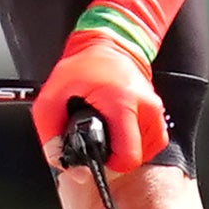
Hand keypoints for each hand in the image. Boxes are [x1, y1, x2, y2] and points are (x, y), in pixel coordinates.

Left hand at [32, 28, 165, 172]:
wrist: (109, 43)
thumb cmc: (85, 65)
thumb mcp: (52, 96)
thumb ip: (50, 132)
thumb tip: (58, 159)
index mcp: (122, 103)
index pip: (128, 156)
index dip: (109, 164)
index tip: (96, 155)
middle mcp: (145, 108)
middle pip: (137, 157)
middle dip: (115, 156)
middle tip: (99, 140)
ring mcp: (155, 109)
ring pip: (147, 152)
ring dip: (126, 150)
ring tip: (109, 135)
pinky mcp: (158, 111)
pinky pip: (152, 141)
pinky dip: (137, 143)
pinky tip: (121, 134)